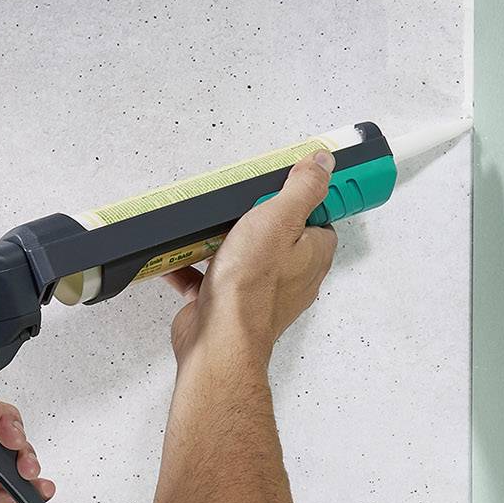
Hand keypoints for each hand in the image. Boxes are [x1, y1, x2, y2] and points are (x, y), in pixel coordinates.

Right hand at [163, 149, 337, 364]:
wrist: (218, 339)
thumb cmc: (250, 285)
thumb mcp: (280, 219)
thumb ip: (304, 188)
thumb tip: (323, 163)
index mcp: (312, 254)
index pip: (319, 218)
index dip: (304, 198)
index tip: (286, 183)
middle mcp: (291, 276)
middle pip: (279, 235)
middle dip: (256, 217)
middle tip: (240, 202)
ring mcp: (260, 293)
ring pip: (244, 257)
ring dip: (223, 241)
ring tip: (207, 224)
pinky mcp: (228, 305)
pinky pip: (211, 279)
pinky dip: (194, 267)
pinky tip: (179, 255)